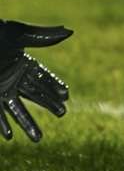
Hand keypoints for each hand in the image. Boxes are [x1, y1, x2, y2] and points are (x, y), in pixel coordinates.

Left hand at [0, 20, 71, 142]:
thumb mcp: (17, 34)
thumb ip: (42, 36)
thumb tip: (69, 31)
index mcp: (21, 62)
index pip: (42, 76)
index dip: (54, 85)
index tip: (66, 95)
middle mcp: (12, 78)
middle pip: (34, 94)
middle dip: (48, 104)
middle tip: (62, 113)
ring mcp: (0, 89)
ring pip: (16, 110)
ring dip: (27, 124)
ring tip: (38, 139)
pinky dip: (2, 125)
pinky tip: (10, 136)